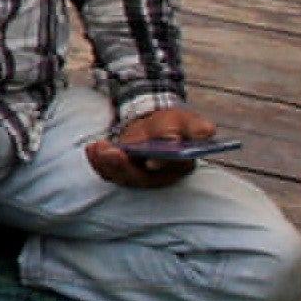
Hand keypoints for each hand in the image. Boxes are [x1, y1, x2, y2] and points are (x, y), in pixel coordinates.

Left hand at [91, 106, 215, 185]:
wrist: (156, 126)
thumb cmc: (175, 125)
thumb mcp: (187, 121)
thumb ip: (195, 127)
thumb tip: (208, 130)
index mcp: (180, 166)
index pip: (171, 169)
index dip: (161, 165)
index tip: (151, 160)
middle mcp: (159, 176)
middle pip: (141, 178)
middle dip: (124, 167)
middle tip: (111, 151)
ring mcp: (139, 176)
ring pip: (121, 177)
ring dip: (107, 164)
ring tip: (98, 147)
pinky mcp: (123, 172)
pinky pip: (108, 172)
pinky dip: (98, 162)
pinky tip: (92, 149)